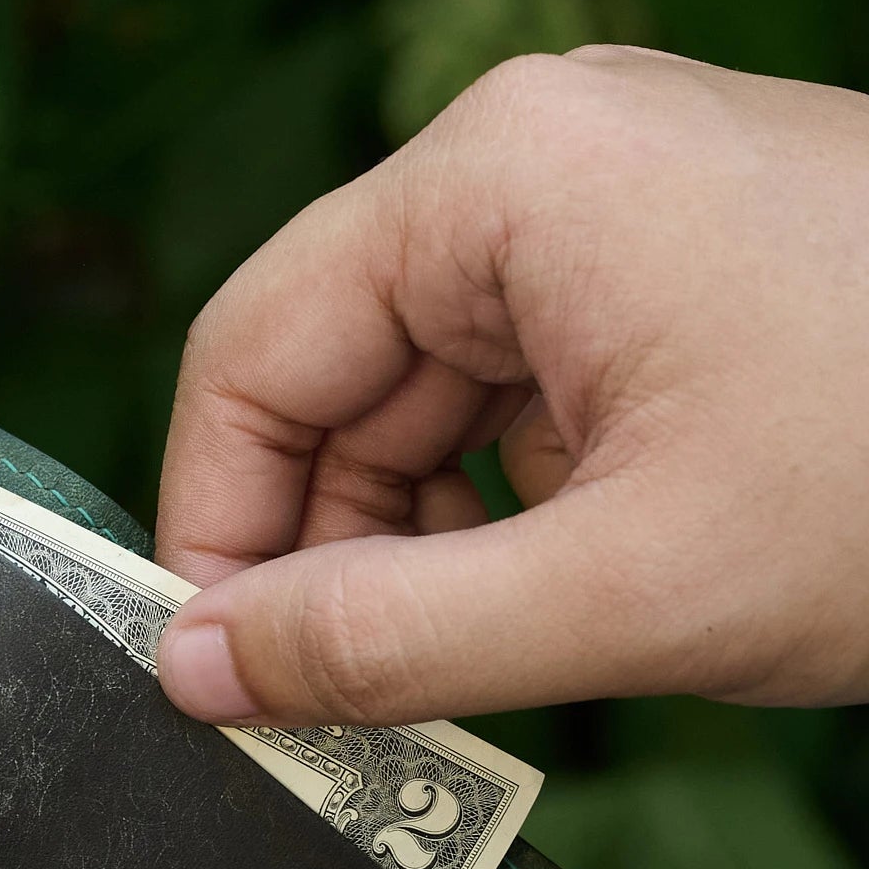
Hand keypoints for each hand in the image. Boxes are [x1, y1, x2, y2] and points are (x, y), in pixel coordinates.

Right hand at [153, 46, 868, 725]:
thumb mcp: (625, 591)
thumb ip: (385, 644)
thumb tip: (204, 672)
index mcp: (507, 178)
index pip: (253, 351)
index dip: (214, 526)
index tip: (222, 670)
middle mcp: (542, 163)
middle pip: (329, 378)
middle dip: (324, 551)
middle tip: (339, 705)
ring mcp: (611, 214)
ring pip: (416, 404)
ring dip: (413, 547)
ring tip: (474, 660)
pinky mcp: (664, 276)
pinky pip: (507, 403)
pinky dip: (495, 516)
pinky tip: (546, 594)